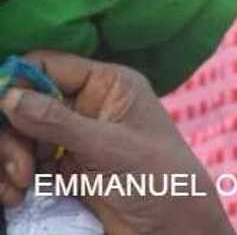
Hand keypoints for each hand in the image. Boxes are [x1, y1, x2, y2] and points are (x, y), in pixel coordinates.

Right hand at [0, 51, 233, 234]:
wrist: (172, 226)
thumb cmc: (159, 178)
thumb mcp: (109, 147)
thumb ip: (58, 122)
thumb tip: (9, 96)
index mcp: (108, 84)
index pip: (49, 65)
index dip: (17, 80)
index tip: (1, 108)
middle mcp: (86, 105)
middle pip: (25, 101)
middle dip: (13, 133)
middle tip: (20, 169)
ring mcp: (72, 137)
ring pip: (18, 134)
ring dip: (8, 159)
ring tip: (17, 187)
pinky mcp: (62, 168)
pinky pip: (22, 163)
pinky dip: (11, 178)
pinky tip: (14, 196)